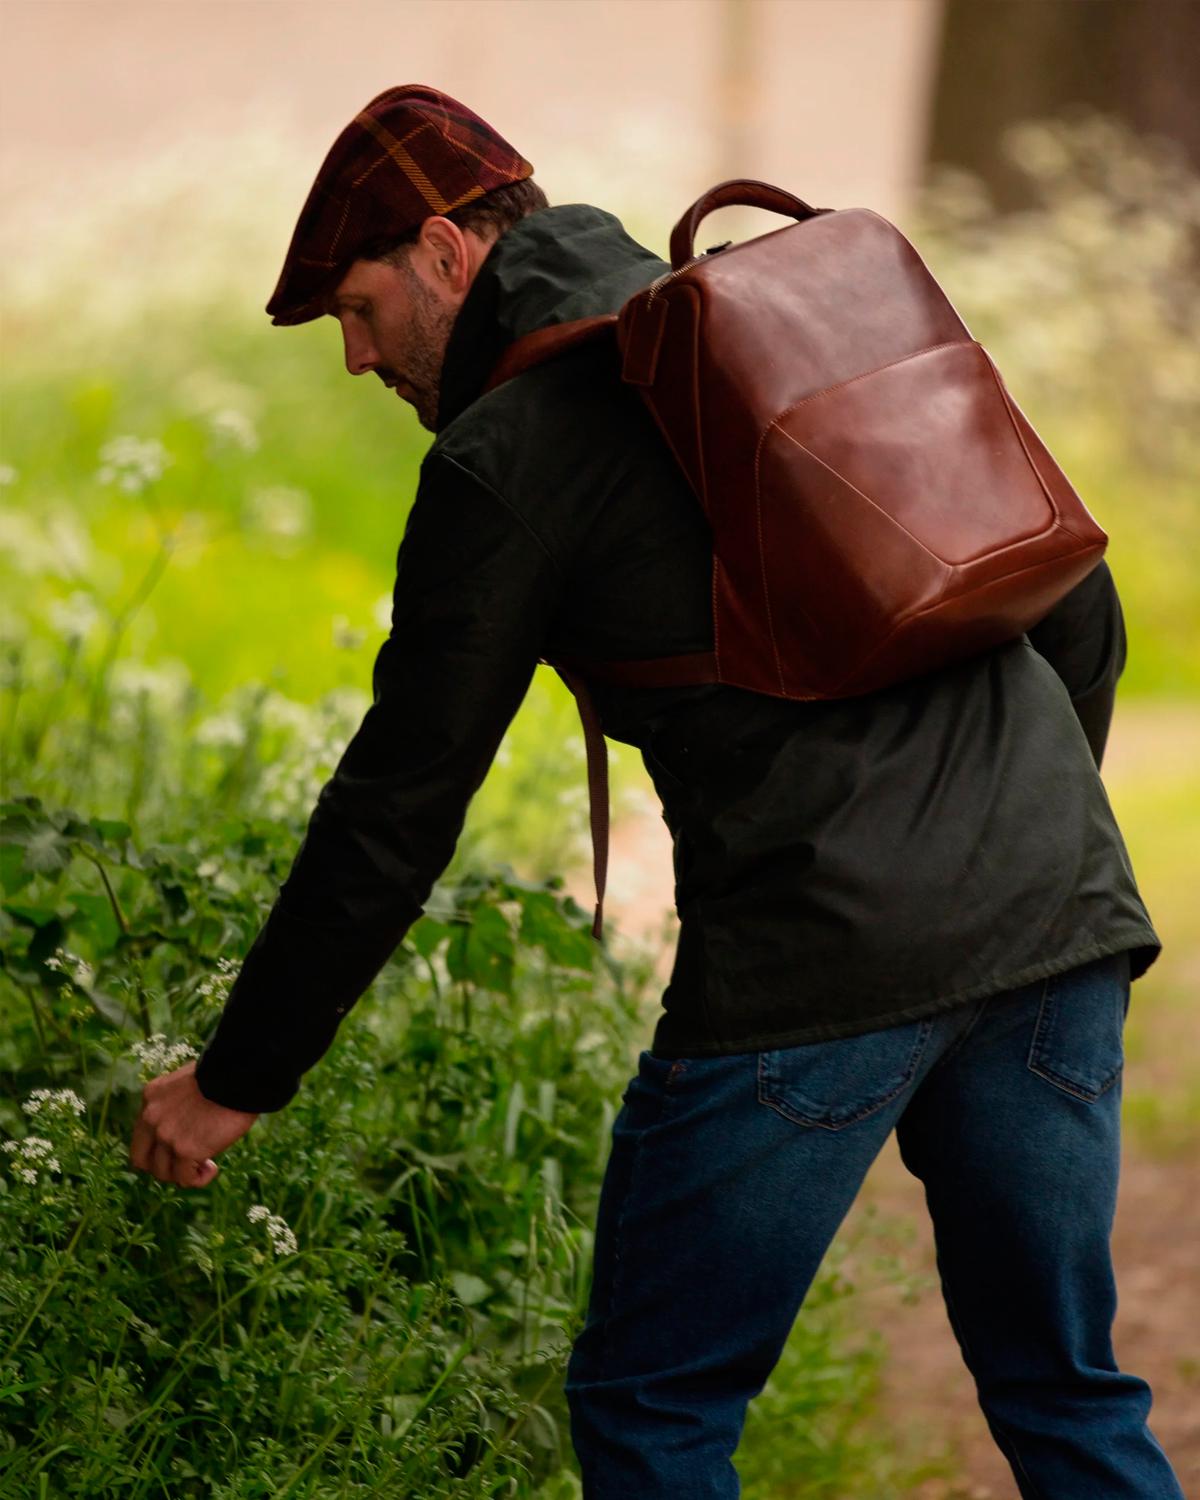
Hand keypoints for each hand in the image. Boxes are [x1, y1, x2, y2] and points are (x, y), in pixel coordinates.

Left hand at [131, 1059, 258, 1187]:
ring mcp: (166, 1136)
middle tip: (185, 1164)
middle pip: (142, 1160)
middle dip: (163, 1167)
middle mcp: (151, 1118)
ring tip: (206, 1164)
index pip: (142, 1134)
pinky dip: (198, 1178)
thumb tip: (186, 1123)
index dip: (159, 1147)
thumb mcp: (187, 1083)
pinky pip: (185, 1178)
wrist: (238, 1077)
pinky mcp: (185, 1150)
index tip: (180, 1145)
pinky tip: (212, 1169)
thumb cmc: (224, 1076)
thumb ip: (176, 1104)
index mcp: (151, 1097)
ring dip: (184, 1173)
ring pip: (164, 1173)